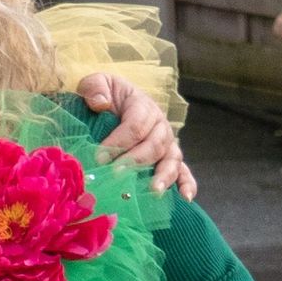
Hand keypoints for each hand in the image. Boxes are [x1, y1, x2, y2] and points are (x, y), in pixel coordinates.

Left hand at [76, 71, 196, 200]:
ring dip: (163, 176)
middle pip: (153, 145)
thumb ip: (95, 88)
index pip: (135, 125)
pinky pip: (183, 171)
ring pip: (171, 159)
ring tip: (153, 190)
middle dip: (135, 161)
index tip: (99, 157)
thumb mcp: (96, 83)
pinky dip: (186, 183)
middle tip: (116, 175)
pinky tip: (185, 197)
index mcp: (143, 106)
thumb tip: (100, 103)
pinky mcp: (168, 157)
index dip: (118, 142)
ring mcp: (167, 143)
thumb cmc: (104, 95)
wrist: (114, 101)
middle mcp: (160, 125)